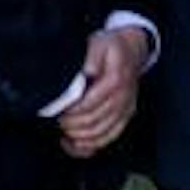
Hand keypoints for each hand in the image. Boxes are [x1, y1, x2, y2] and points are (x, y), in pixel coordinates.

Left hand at [55, 24, 150, 158]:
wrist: (133, 51)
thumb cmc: (112, 47)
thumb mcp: (100, 43)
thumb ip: (92, 56)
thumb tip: (87, 72)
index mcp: (116, 81)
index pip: (90, 103)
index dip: (71, 111)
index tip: (57, 110)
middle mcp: (123, 98)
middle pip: (94, 121)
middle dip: (72, 125)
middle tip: (56, 120)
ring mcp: (126, 109)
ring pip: (102, 133)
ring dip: (80, 137)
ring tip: (64, 131)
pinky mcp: (126, 116)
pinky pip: (110, 137)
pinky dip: (92, 145)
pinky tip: (75, 144)